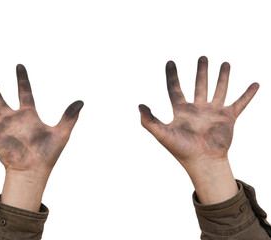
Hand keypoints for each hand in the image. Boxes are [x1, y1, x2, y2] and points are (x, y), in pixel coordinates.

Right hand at [0, 64, 82, 209]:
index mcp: (29, 115)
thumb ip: (69, 116)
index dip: (22, 79)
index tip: (19, 66)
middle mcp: (13, 118)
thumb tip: (81, 102)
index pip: (24, 91)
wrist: (33, 170)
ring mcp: (2, 126)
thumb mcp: (61, 132)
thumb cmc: (48, 154)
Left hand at [139, 56, 258, 203]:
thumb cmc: (181, 150)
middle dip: (201, 71)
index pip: (175, 89)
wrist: (203, 161)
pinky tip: (256, 84)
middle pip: (199, 85)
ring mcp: (214, 112)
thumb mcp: (162, 133)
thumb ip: (149, 120)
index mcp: (182, 111)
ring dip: (222, 77)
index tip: (170, 62)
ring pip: (219, 90)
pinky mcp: (228, 118)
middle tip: (202, 57)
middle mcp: (198, 109)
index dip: (172, 75)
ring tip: (225, 63)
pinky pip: (240, 103)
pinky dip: (248, 94)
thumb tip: (139, 105)